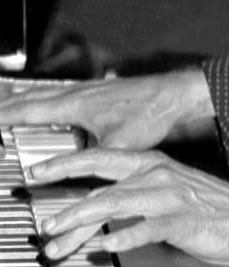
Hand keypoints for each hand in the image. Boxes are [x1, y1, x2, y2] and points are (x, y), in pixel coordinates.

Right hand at [0, 68, 214, 149]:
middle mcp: (78, 94)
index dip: (7, 116)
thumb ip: (93, 161)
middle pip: (34, 98)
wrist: (173, 95)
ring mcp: (89, 90)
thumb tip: (76, 176)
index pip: (30, 109)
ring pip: (48, 93)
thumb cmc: (150, 113)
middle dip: (10, 105)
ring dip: (27, 99)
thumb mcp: (119, 145)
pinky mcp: (100, 92)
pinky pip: (63, 94)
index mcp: (75, 105)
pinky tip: (54, 105)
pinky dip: (48, 99)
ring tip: (12, 105)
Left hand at [31, 147, 228, 266]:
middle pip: (102, 187)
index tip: (35, 175)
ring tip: (60, 241)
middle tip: (42, 224)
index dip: (64, 165)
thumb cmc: (212, 211)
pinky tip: (107, 248)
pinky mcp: (184, 221)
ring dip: (84, 224)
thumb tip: (97, 216)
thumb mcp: (168, 196)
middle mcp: (158, 175)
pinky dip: (126, 238)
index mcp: (152, 164)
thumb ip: (133, 201)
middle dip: (66, 206)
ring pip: (117, 206)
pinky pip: (149, 229)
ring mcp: (171, 197)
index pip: (99, 159)